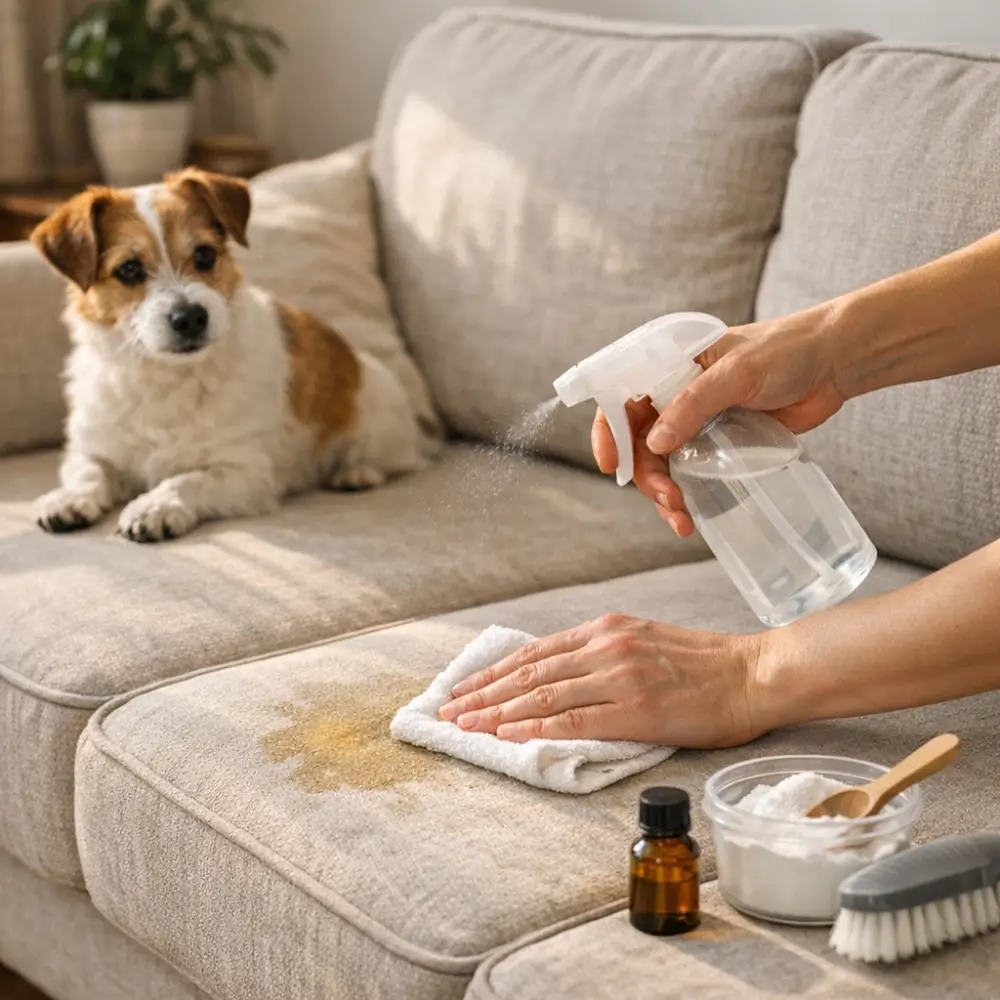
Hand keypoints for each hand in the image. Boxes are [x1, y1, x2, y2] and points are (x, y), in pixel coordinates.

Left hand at [437, 614, 763, 749]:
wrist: (754, 674)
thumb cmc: (704, 664)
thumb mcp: (644, 642)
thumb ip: (603, 654)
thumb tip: (561, 677)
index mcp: (607, 629)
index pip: (535, 652)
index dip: (495, 673)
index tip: (465, 689)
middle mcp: (606, 646)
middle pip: (530, 673)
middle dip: (483, 693)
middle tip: (449, 711)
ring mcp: (620, 676)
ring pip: (543, 695)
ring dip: (497, 713)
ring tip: (465, 726)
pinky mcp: (637, 709)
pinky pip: (574, 721)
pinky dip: (535, 729)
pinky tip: (508, 737)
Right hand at [592, 301, 847, 535]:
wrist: (835, 362)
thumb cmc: (786, 351)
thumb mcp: (737, 373)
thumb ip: (693, 404)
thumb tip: (654, 445)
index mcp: (669, 364)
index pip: (621, 397)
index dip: (610, 432)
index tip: (611, 464)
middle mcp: (675, 393)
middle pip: (639, 440)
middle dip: (646, 475)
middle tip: (668, 500)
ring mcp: (696, 420)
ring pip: (662, 463)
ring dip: (663, 492)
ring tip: (680, 519)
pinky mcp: (718, 442)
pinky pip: (690, 472)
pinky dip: (686, 495)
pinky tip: (691, 515)